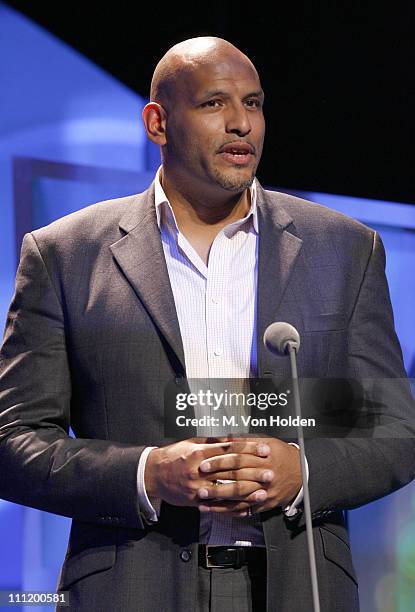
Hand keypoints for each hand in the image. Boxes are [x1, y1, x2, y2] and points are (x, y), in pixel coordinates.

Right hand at [144, 437, 269, 507]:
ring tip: (263, 491)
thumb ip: (213, 442)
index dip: (249, 449)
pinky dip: (233, 508)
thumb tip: (234, 438)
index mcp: (201, 452)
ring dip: (247, 492)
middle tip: (270, 471)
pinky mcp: (195, 501)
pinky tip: (246, 508)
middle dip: (253, 471)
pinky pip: (217, 506)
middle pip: (231, 470)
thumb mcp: (192, 443)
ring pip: (227, 489)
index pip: (230, 449)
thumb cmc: (174, 456)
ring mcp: (198, 487)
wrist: (153, 474)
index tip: (264, 449)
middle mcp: (200, 470)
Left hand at [196, 437, 301, 516]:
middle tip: (198, 484)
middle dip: (216, 482)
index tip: (204, 464)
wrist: (302, 472)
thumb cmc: (281, 454)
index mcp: (263, 457)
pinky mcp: (266, 503)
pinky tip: (217, 511)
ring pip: (240, 497)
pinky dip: (231, 511)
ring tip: (202, 501)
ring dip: (219, 501)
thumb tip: (224, 438)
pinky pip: (246, 509)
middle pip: (236, 479)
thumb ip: (245, 441)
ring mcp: (265, 491)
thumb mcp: (266, 442)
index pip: (237, 459)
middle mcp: (264, 475)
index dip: (219, 461)